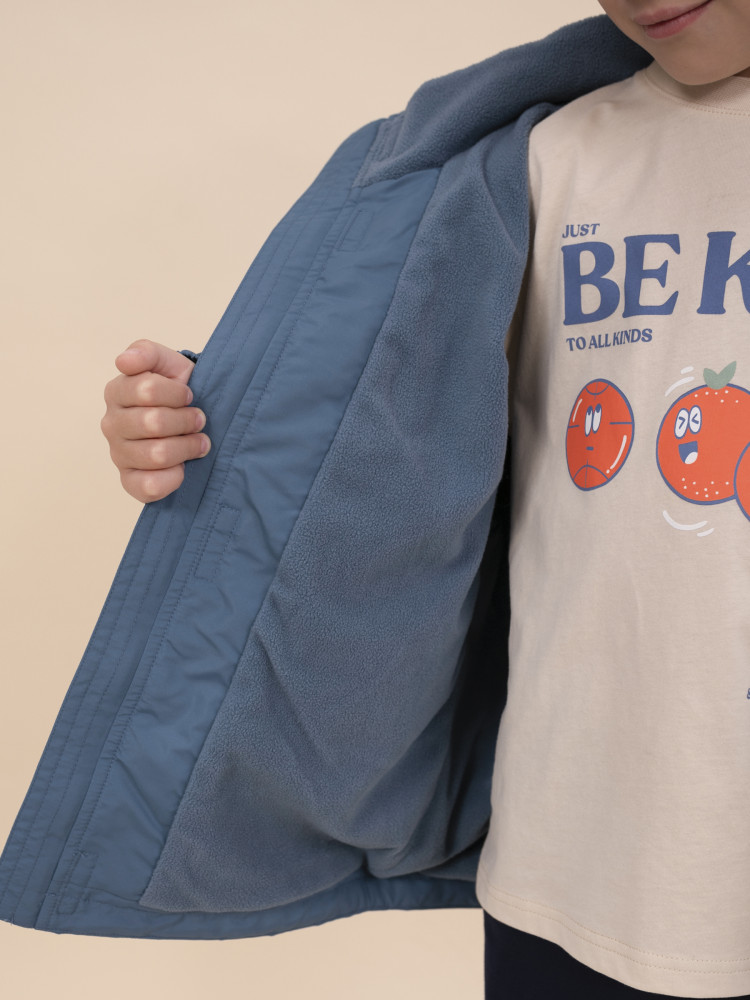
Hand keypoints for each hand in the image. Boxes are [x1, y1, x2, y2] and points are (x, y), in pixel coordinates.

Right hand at [101, 338, 210, 502]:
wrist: (191, 419)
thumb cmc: (178, 391)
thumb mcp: (167, 363)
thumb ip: (146, 352)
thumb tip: (124, 361)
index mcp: (116, 392)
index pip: (148, 390)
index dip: (178, 394)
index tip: (189, 396)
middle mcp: (111, 424)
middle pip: (154, 422)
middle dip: (187, 421)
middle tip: (199, 420)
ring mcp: (118, 455)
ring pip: (157, 454)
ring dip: (187, 447)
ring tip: (198, 442)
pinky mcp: (130, 482)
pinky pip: (150, 486)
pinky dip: (174, 477)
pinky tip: (182, 467)